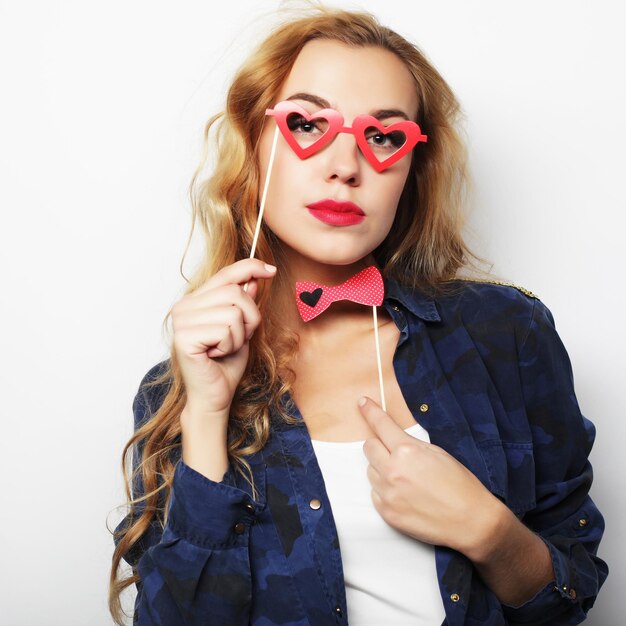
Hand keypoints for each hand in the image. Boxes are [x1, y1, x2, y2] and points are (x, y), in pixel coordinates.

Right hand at [170, 258, 276, 417]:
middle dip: (249, 317)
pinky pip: (225, 329)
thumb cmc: (225, 364)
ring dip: (239, 335)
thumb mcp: (242, 328)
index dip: (250, 267)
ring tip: (225, 348)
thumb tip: (253, 278)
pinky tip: (216, 355)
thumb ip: (243, 303)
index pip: (225, 274)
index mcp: (195, 300)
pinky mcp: (184, 337)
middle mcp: (184, 306)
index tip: (271, 270)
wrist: (214, 396)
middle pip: (235, 292)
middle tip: (237, 338)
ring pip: (234, 311)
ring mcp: (182, 321)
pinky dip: (230, 345)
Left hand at [359, 396, 504, 558]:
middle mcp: (393, 470)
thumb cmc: (460, 485)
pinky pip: (375, 493)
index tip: (362, 403)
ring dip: (382, 469)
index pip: (380, 425)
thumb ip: (411, 444)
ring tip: (406, 478)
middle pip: (369, 447)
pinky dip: (385, 491)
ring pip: (371, 471)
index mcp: (407, 451)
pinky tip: (405, 495)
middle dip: (379, 445)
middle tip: (394, 452)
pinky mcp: (386, 513)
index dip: (369, 411)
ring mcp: (388, 493)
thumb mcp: (438, 453)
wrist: (472, 522)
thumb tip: (392, 437)